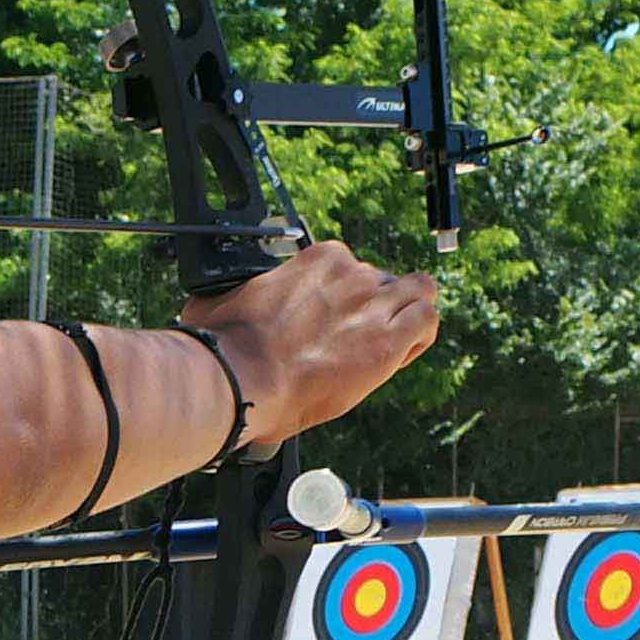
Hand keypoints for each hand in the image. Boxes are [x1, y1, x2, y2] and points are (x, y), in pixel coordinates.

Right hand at [183, 239, 439, 448]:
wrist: (237, 378)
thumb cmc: (224, 347)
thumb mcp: (223, 300)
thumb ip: (239, 295)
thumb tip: (213, 303)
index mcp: (318, 260)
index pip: (350, 268)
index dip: (345, 298)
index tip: (328, 323)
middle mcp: (352, 273)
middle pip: (381, 283)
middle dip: (371, 310)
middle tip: (350, 342)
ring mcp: (373, 304)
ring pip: (417, 292)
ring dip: (406, 314)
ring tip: (385, 344)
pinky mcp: (388, 340)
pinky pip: (426, 321)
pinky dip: (419, 336)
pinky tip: (397, 355)